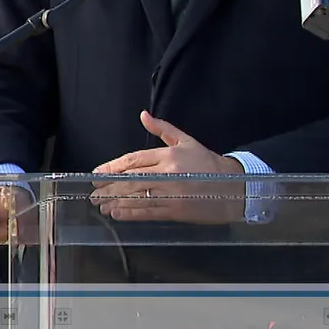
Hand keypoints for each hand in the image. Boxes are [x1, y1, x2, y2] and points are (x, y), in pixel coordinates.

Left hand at [89, 111, 245, 223]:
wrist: (234, 186)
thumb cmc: (208, 162)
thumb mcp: (186, 140)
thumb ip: (163, 128)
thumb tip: (143, 115)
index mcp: (168, 154)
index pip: (133, 160)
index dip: (112, 168)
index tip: (97, 175)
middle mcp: (168, 173)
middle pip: (130, 180)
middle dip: (109, 187)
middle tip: (94, 192)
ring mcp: (171, 193)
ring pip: (136, 197)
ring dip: (115, 202)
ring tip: (101, 205)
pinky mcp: (176, 210)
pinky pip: (148, 212)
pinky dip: (131, 213)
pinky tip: (118, 214)